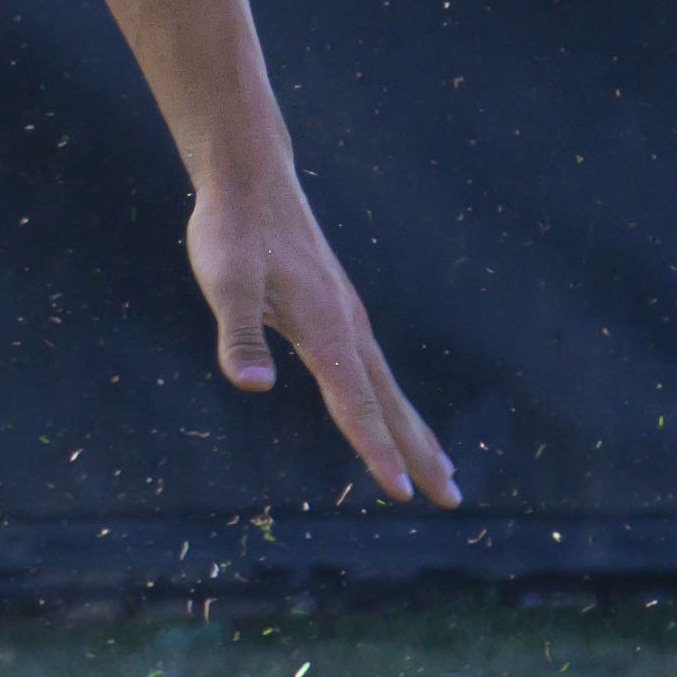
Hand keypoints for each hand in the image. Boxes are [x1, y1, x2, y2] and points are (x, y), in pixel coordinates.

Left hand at [187, 154, 460, 505]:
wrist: (251, 177)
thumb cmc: (232, 230)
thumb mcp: (224, 280)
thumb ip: (239, 334)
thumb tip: (253, 387)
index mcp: (325, 328)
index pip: (354, 403)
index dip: (377, 451)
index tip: (404, 495)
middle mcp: (347, 326)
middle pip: (388, 403)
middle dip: (418, 453)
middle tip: (452, 499)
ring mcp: (348, 316)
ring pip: (387, 386)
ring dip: (414, 430)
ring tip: (442, 468)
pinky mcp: (339, 308)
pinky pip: (374, 368)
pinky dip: (392, 401)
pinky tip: (391, 411)